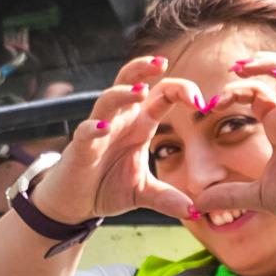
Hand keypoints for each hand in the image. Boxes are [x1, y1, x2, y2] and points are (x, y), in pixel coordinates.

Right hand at [26, 56, 198, 223]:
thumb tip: (195, 211)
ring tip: (139, 92)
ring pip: (107, 100)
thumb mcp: (143, 193)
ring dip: (122, 94)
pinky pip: (85, 132)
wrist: (74, 203)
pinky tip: (103, 128)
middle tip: (162, 64)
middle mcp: (119, 121)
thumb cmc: (106, 187)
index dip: (181, 91)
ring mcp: (98, 132)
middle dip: (144, 69)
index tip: (201, 103)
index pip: (162, 95)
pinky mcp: (80, 148)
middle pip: (130, 80)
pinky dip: (92, 129)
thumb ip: (167, 198)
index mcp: (139, 125)